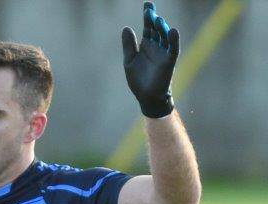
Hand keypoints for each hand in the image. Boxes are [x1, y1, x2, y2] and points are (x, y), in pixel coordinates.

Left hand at [122, 1, 179, 117]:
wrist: (146, 96)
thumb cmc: (139, 80)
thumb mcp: (129, 60)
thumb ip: (129, 45)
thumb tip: (126, 27)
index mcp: (146, 45)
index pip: (148, 27)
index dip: (148, 16)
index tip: (147, 4)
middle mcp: (156, 46)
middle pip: (156, 29)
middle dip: (153, 18)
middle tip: (148, 9)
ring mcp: (163, 53)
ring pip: (164, 36)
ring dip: (161, 27)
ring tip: (157, 19)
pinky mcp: (169, 61)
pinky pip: (173, 48)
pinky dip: (173, 40)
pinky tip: (172, 30)